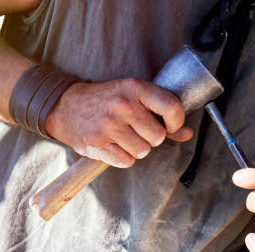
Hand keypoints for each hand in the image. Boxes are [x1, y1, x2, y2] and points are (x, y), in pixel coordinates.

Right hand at [45, 78, 192, 166]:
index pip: (172, 108)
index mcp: (134, 88)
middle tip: (138, 130)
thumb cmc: (106, 100)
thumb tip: (187, 133)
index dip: (176, 122)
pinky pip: (127, 161)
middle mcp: (122, 105)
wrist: (66, 106)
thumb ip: (162, 115)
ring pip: (143, 151)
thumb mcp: (134, 97)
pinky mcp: (97, 144)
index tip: (170, 125)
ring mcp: (108, 125)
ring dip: (136, 148)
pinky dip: (123, 157)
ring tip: (123, 136)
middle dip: (151, 138)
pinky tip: (113, 144)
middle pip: (158, 137)